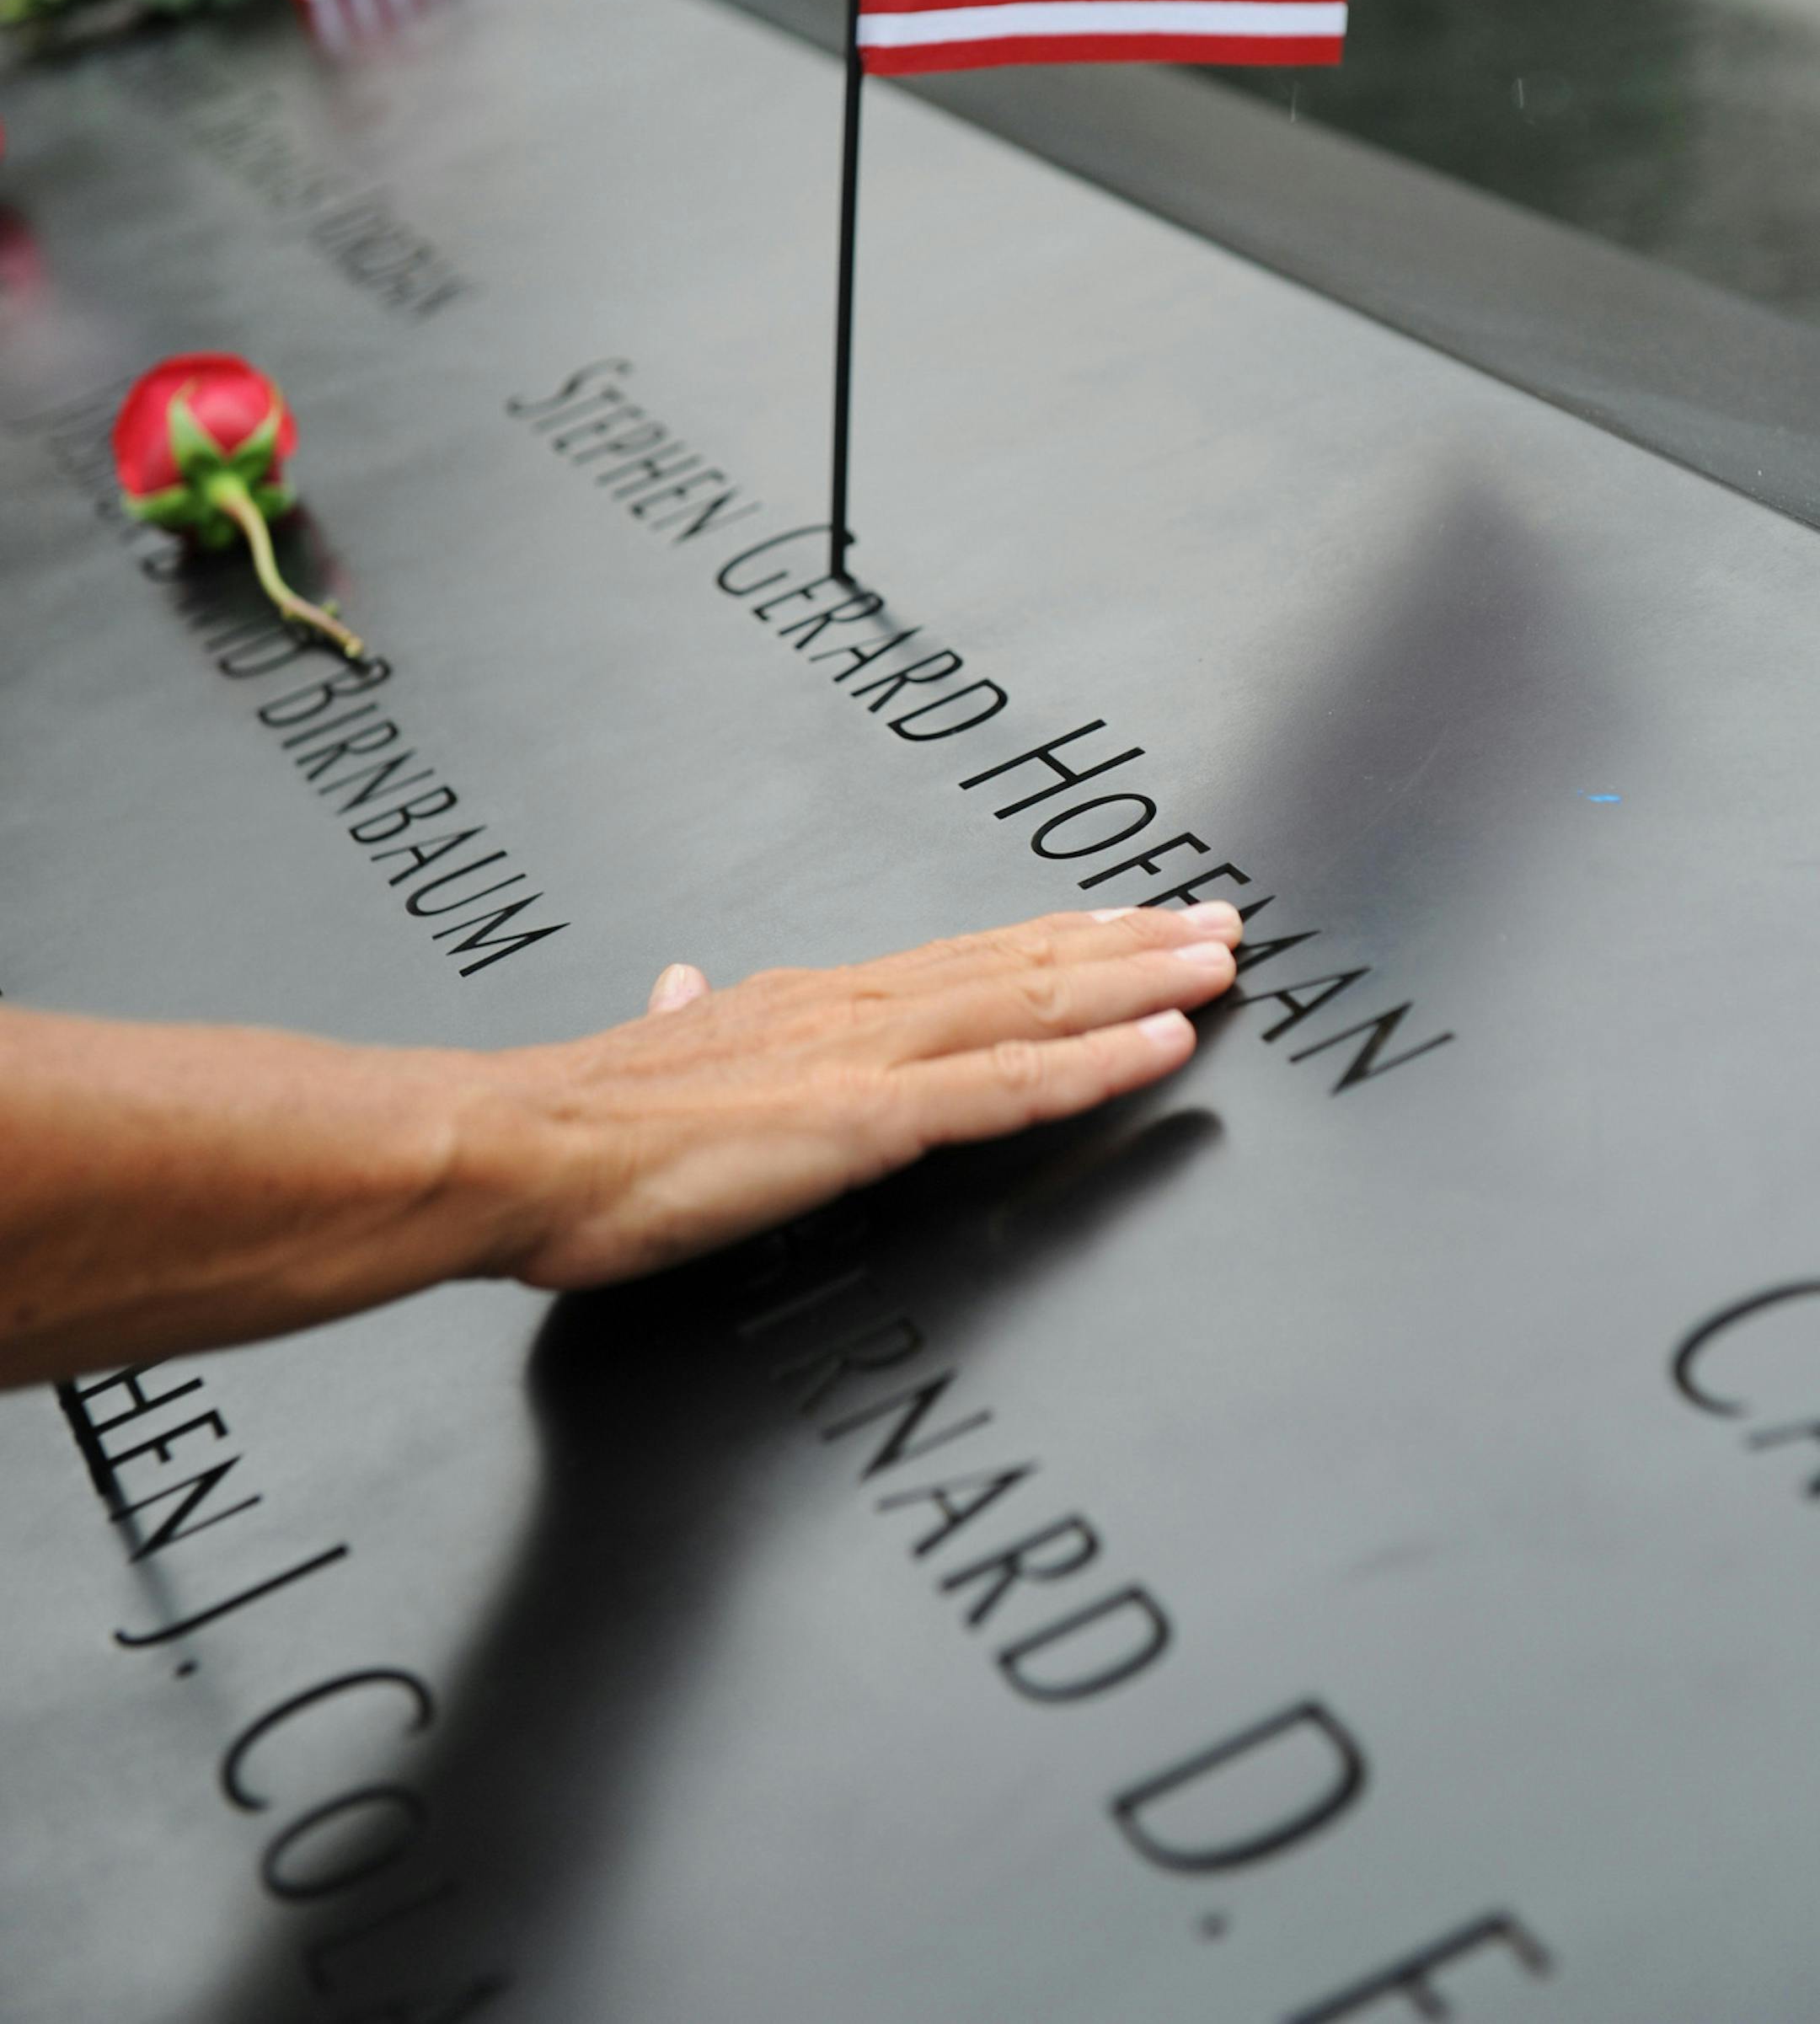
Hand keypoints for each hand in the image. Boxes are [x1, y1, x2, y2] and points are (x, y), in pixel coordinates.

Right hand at [475, 902, 1240, 1293]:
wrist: (521, 1146)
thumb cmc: (581, 1125)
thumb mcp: (651, 1050)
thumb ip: (691, 1020)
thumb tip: (683, 987)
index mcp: (814, 1002)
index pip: (966, 957)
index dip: (1057, 939)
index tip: (1127, 922)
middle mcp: (858, 1009)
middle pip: (1024, 962)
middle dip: (1132, 943)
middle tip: (1220, 923)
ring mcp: (872, 1057)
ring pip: (1037, 1005)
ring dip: (1141, 984)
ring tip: (1221, 965)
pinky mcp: (870, 1120)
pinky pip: (1010, 1089)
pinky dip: (1097, 1064)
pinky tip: (1164, 1049)